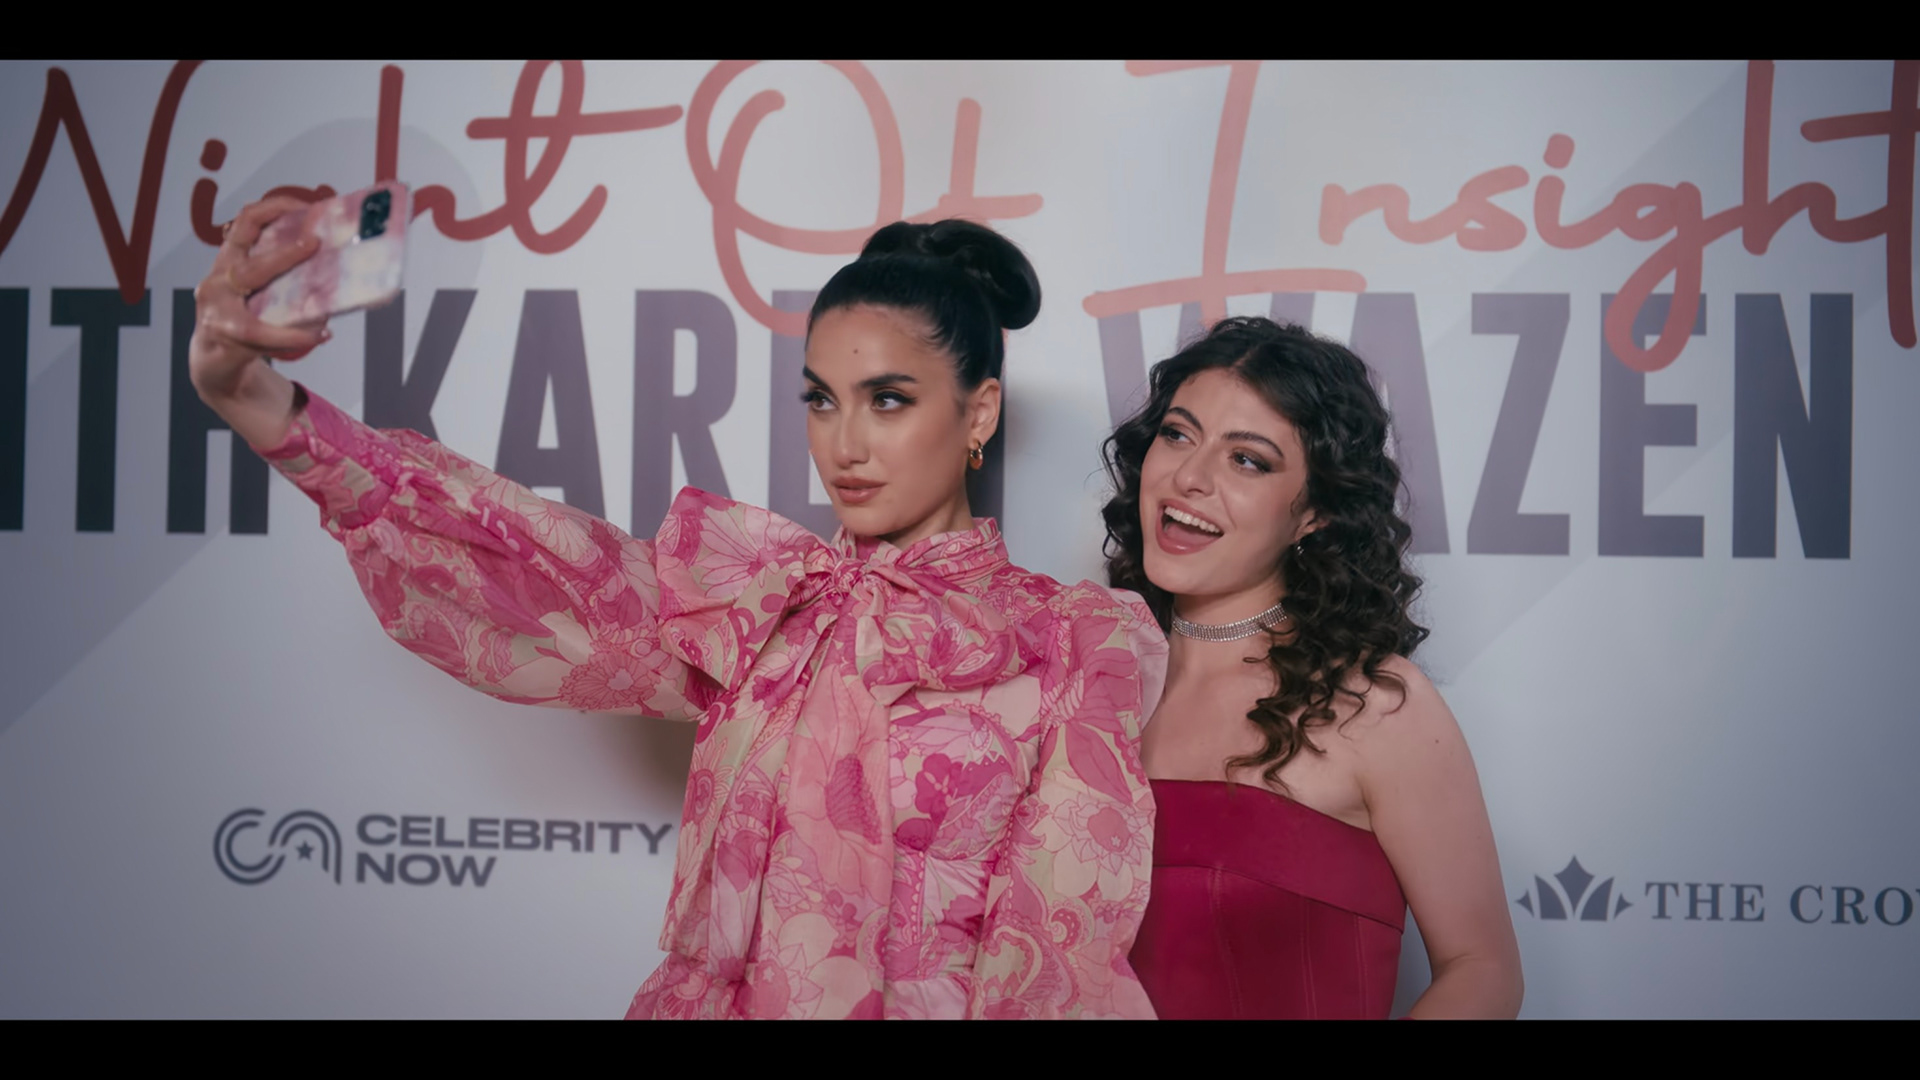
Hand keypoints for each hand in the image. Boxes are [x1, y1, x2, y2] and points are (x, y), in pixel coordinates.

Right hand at [188, 195, 326, 401]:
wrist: (215, 364)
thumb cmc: (244, 323)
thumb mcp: (259, 294)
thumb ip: (285, 279)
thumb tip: (337, 267)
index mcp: (230, 260)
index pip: (246, 221)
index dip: (274, 208)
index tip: (307, 206)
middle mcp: (219, 278)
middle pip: (252, 261)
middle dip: (286, 252)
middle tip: (316, 243)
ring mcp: (217, 306)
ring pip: (253, 291)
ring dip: (291, 293)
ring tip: (324, 292)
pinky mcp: (225, 333)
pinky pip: (265, 333)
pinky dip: (297, 336)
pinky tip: (321, 335)